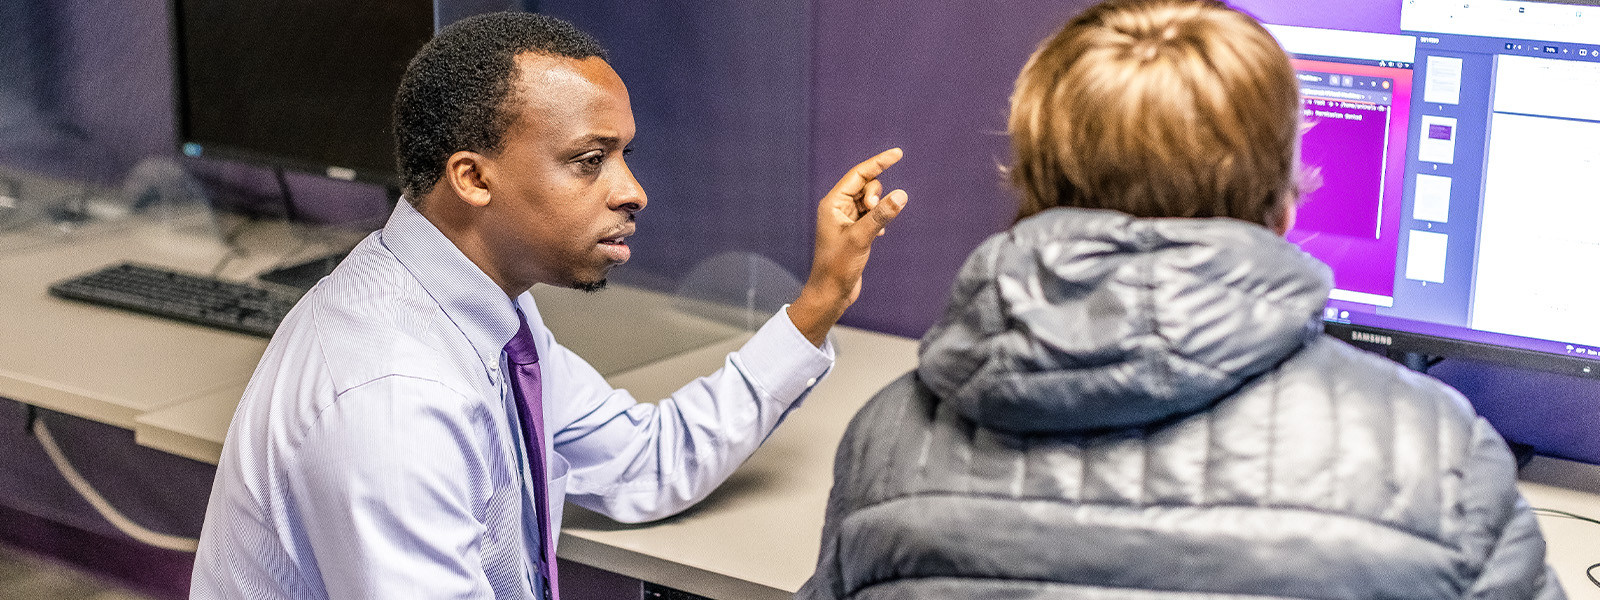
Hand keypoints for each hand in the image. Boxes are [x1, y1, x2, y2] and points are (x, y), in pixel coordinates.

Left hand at [790, 148, 908, 345]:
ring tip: (875, 231)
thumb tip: (901, 195)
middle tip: (871, 214)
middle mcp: (838, 207)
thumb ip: (881, 215)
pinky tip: (879, 235)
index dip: (879, 162)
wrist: (831, 293)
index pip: (859, 174)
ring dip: (878, 210)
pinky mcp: (855, 231)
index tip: (898, 153)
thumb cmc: (838, 267)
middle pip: (866, 185)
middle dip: (876, 196)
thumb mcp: (861, 238)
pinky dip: (879, 220)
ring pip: (871, 200)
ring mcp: (847, 219)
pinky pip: (873, 214)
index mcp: (832, 203)